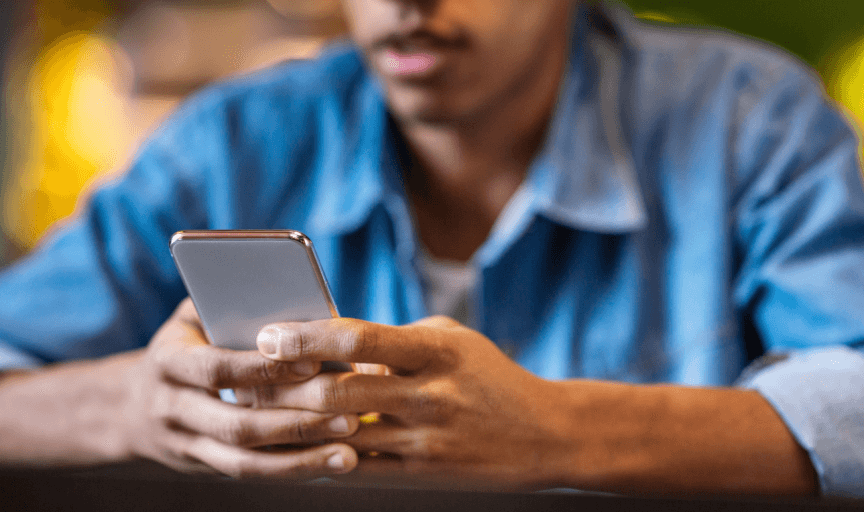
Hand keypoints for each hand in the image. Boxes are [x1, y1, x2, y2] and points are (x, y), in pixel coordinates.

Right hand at [121, 299, 360, 477]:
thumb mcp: (192, 315)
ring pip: (244, 463)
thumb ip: (228, 302)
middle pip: (235, 426)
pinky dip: (291, 471)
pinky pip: (249, 475)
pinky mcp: (204, 467)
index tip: (311, 363)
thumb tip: (282, 282)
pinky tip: (331, 465)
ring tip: (348, 452)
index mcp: (168, 361)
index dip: (262, 369)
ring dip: (300, 459)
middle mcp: (172, 409)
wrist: (131, 405)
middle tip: (347, 415)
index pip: (216, 369)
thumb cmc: (185, 342)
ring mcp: (185, 445)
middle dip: (294, 423)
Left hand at [254, 316, 572, 488]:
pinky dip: (322, 455)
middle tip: (246, 375)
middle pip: (339, 390)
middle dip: (286, 384)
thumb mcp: (451, 343)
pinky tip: (295, 444)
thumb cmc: (490, 377)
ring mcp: (425, 441)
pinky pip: (358, 468)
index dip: (308, 335)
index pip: (360, 337)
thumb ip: (395, 342)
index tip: (269, 332)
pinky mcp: (422, 474)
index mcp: (435, 352)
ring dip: (294, 423)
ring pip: (341, 434)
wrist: (546, 435)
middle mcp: (428, 396)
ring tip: (258, 410)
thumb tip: (331, 345)